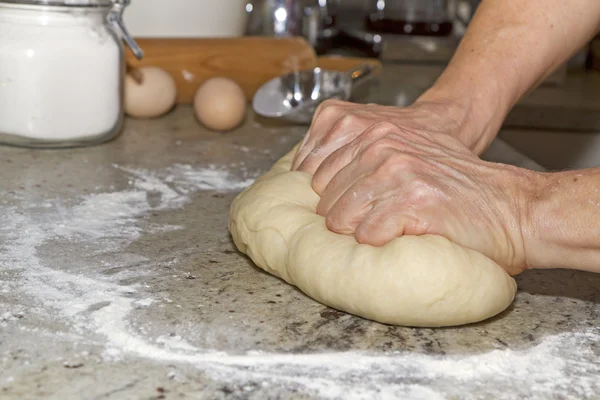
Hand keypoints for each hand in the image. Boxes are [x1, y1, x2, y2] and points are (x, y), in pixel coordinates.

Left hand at [292, 100, 536, 273]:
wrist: (511, 208)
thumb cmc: (459, 190)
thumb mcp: (408, 160)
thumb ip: (366, 165)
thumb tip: (320, 193)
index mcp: (376, 134)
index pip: (315, 172)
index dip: (325, 201)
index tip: (341, 216)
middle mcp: (383, 147)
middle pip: (325, 199)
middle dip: (341, 222)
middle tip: (369, 230)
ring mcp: (398, 173)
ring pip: (341, 218)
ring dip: (359, 235)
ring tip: (387, 234)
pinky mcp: (413, 201)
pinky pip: (367, 235)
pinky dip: (379, 245)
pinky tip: (401, 238)